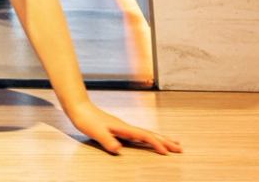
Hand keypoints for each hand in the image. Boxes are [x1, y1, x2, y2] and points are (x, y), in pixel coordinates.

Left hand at [67, 100, 181, 155]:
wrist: (78, 107)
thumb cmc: (85, 119)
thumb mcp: (95, 131)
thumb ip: (106, 140)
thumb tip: (118, 149)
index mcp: (124, 128)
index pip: (144, 136)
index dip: (156, 144)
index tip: (167, 152)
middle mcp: (126, 127)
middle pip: (150, 133)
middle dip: (166, 141)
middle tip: (180, 148)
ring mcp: (124, 127)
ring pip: (147, 133)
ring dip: (160, 138)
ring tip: (172, 143)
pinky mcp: (119, 128)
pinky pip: (140, 134)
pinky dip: (149, 138)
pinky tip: (149, 141)